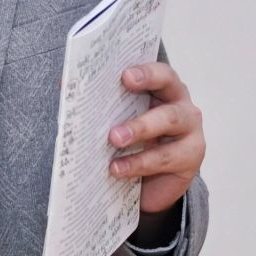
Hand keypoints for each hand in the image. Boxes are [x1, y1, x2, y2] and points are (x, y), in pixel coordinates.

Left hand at [107, 62, 205, 214]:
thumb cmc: (133, 141)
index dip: (146, 72)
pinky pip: (165, 158)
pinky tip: (117, 169)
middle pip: (169, 100)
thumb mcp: (117, 119)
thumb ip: (99, 101)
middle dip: (140, 111)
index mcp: (164, 89)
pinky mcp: (190, 159)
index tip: (124, 75)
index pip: (161, 74)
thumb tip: (64, 83)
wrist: (149, 182)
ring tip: (114, 141)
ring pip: (169, 125)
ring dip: (139, 132)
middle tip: (115, 125)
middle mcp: (182, 106)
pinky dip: (139, 163)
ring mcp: (191, 133)